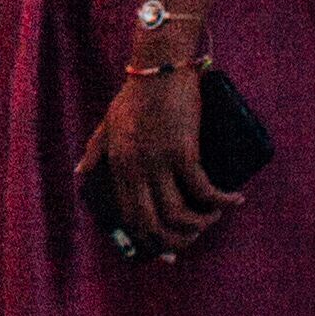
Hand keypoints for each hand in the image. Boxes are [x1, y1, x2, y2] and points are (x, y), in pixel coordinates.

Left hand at [85, 59, 235, 259]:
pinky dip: (221, 200)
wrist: (159, 66)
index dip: (149, 238)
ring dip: (201, 224)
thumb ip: (95, 149)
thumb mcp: (108, 123)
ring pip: (178, 213)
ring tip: (214, 216)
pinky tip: (234, 200)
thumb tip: (80, 172)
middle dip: (176, 241)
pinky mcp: (182, 150)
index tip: (168, 248)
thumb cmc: (136, 94)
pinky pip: (203, 189)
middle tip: (195, 238)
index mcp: (119, 165)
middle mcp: (135, 169)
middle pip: (153, 224)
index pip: (130, 215)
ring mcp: (158, 161)